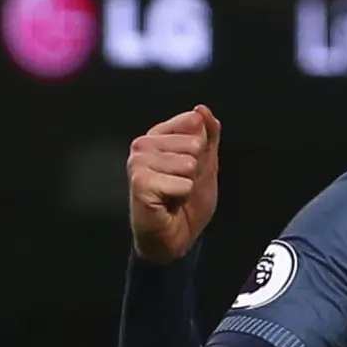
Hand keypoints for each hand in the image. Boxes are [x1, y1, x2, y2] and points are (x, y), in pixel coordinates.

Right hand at [126, 106, 220, 263]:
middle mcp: (143, 145)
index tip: (189, 170)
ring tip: (174, 194)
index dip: (202, 152)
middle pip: (194, 144)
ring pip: (189, 164)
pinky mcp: (140, 182)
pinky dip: (182, 196)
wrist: (176, 236)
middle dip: (196, 170)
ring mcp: (138, 163)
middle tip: (180, 186)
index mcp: (157, 136)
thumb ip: (208, 135)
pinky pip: (182, 183)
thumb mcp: (206, 163)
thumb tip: (202, 110)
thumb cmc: (186, 202)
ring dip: (188, 185)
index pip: (193, 124)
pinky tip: (168, 203)